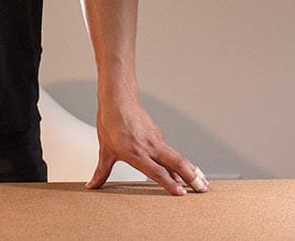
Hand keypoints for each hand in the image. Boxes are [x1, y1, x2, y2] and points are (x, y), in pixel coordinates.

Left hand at [87, 96, 208, 195]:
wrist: (118, 100)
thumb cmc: (110, 123)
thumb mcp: (105, 151)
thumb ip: (101, 171)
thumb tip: (91, 186)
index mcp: (136, 153)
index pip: (157, 172)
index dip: (170, 184)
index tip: (181, 194)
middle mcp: (150, 147)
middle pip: (176, 163)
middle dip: (191, 177)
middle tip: (203, 189)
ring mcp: (157, 140)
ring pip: (177, 157)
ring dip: (191, 170)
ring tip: (203, 182)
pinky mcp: (158, 135)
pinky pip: (171, 152)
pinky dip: (180, 163)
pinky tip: (186, 170)